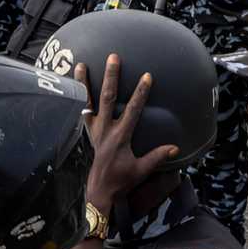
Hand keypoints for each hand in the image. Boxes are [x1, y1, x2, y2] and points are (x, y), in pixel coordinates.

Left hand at [75, 54, 178, 214]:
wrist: (99, 190)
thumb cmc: (122, 180)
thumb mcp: (142, 170)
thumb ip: (157, 156)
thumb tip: (176, 147)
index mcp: (120, 137)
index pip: (132, 110)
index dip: (140, 93)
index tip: (147, 76)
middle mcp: (104, 130)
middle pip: (107, 98)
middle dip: (111, 77)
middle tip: (113, 58)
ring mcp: (93, 130)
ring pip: (87, 102)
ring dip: (84, 83)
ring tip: (80, 64)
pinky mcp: (86, 133)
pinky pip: (80, 112)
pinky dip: (75, 99)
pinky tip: (71, 86)